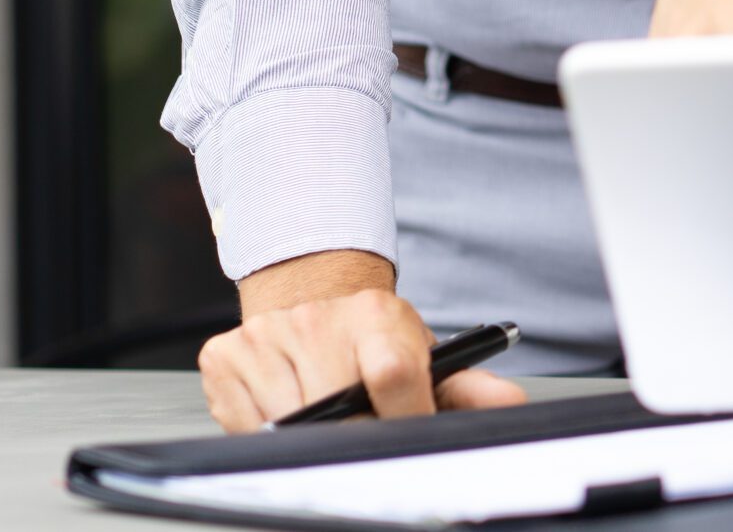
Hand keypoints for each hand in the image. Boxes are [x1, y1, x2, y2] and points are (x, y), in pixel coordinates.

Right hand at [197, 250, 525, 431]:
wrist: (310, 295)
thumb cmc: (371, 339)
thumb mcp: (423, 353)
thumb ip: (467, 386)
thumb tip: (507, 405)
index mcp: (376, 316)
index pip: (393, 374)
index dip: (405, 417)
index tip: (410, 437)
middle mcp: (316, 319)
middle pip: (338, 408)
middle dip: (358, 436)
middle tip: (367, 435)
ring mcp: (266, 337)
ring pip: (291, 423)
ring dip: (313, 437)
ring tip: (330, 419)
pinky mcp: (225, 357)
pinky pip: (248, 426)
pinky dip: (270, 436)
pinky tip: (289, 412)